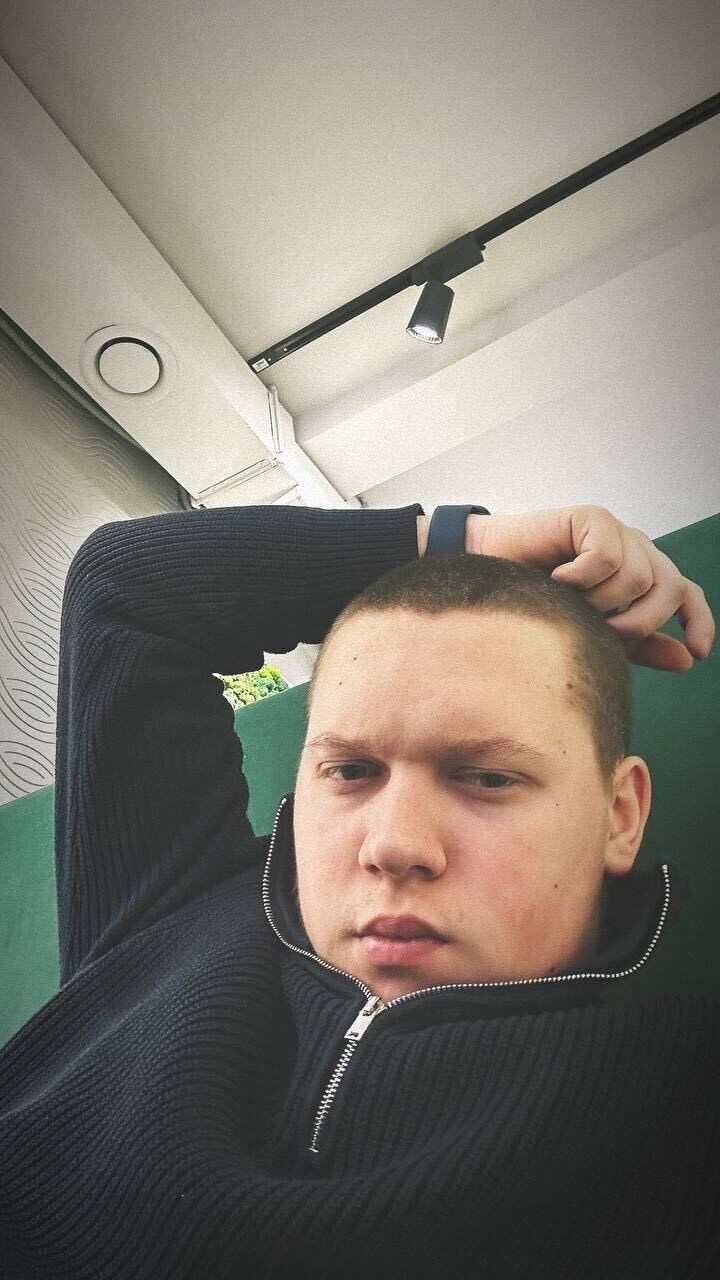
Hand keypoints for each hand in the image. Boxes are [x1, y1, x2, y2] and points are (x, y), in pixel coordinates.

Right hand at [468, 506, 714, 671]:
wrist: (489, 578)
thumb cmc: (539, 604)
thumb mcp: (594, 633)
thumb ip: (638, 646)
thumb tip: (686, 661)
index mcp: (643, 575)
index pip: (686, 593)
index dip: (698, 620)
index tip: (698, 653)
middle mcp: (635, 549)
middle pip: (670, 587)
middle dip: (641, 621)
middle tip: (604, 631)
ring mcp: (614, 531)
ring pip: (638, 576)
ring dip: (601, 601)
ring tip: (570, 602)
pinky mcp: (590, 517)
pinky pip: (606, 556)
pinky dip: (581, 578)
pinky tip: (557, 581)